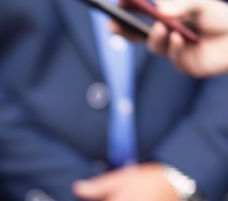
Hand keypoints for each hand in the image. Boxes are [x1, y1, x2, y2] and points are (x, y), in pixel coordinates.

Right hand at [113, 0, 227, 76]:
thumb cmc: (219, 18)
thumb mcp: (201, 4)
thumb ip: (182, 6)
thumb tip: (161, 13)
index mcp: (164, 17)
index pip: (138, 14)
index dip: (125, 10)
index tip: (118, 6)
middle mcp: (164, 34)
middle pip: (135, 34)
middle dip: (122, 30)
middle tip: (114, 26)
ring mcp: (171, 50)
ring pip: (153, 47)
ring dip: (155, 37)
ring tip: (162, 27)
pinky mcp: (183, 64)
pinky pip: (173, 57)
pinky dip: (174, 48)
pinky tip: (179, 39)